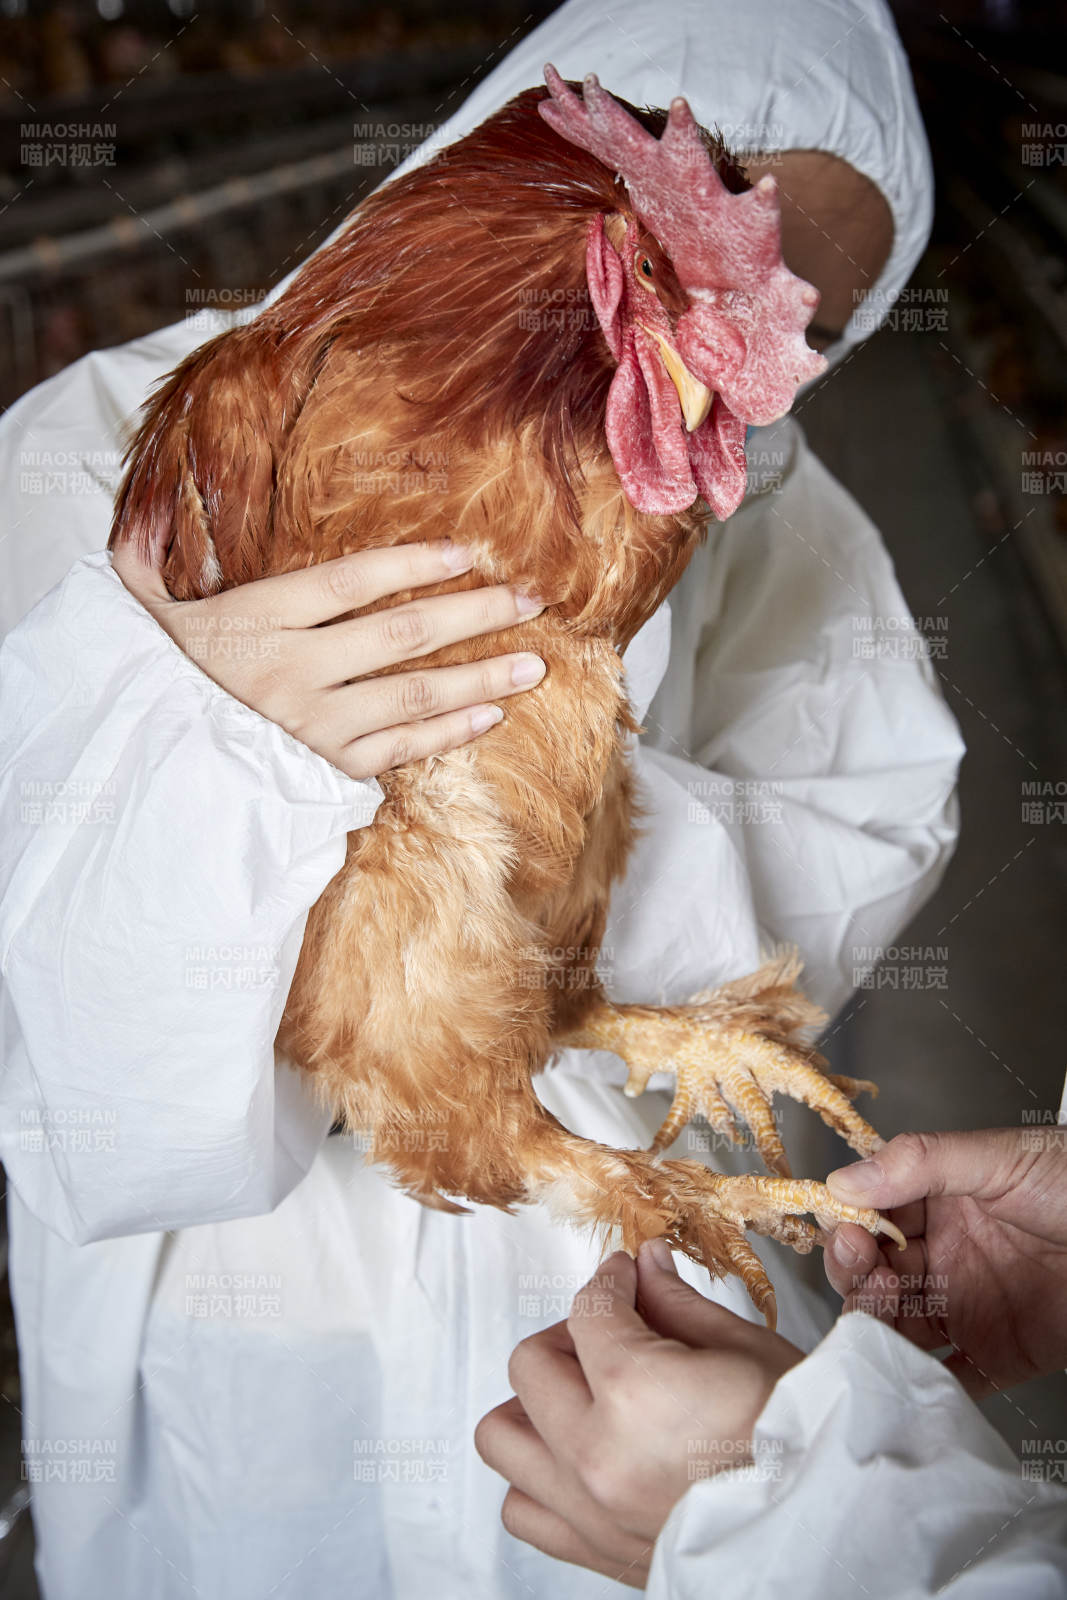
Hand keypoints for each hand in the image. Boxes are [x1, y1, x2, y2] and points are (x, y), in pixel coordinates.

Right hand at [111, 538, 545, 779]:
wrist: (135, 773)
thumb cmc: (144, 680)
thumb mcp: (133, 611)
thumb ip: (144, 556)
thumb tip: (140, 505)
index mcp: (253, 622)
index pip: (349, 583)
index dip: (412, 563)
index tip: (468, 551)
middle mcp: (291, 674)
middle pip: (401, 635)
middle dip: (473, 613)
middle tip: (530, 598)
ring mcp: (312, 729)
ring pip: (413, 696)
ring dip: (480, 678)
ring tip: (533, 663)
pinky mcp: (323, 772)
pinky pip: (399, 751)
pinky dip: (448, 734)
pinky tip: (490, 715)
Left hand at [474, 1241, 801, 1587]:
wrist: (827, 1531)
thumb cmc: (801, 1446)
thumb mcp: (746, 1352)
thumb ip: (678, 1304)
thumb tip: (646, 1267)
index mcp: (636, 1391)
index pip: (589, 1310)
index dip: (610, 1281)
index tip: (626, 1279)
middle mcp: (596, 1453)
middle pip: (530, 1364)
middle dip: (569, 1335)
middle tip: (609, 1331)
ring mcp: (587, 1508)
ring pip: (503, 1436)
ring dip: (535, 1405)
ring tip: (581, 1395)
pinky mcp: (592, 1551)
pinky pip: (520, 1508)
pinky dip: (535, 1475)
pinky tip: (577, 1453)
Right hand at [824, 1128, 1066, 1396]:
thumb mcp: (1000, 1157)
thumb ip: (922, 1163)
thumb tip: (846, 1181)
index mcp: (940, 1203)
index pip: (873, 1217)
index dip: (851, 1225)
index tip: (847, 1231)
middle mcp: (947, 1257)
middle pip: (876, 1277)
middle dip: (858, 1277)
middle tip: (869, 1275)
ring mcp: (970, 1308)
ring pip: (900, 1328)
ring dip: (879, 1329)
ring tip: (886, 1321)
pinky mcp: (1000, 1357)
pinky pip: (951, 1380)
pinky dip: (922, 1386)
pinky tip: (909, 1376)